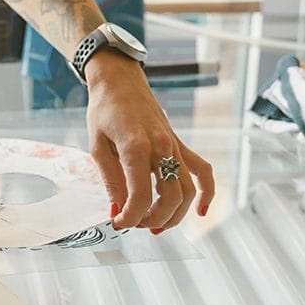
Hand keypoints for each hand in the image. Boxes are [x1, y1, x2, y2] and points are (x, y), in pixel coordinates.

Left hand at [84, 51, 214, 230]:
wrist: (119, 80)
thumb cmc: (104, 110)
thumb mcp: (97, 146)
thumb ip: (110, 181)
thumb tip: (117, 212)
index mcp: (136, 147)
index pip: (141, 196)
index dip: (130, 217)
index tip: (118, 222)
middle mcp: (161, 147)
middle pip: (171, 197)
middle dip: (154, 219)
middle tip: (135, 224)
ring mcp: (174, 145)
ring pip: (188, 190)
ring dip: (175, 215)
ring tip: (156, 225)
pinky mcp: (179, 144)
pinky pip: (202, 170)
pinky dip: (207, 193)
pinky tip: (201, 212)